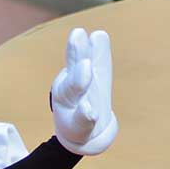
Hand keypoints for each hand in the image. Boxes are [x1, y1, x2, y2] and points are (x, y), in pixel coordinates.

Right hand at [51, 28, 117, 154]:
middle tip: (79, 38)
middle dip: (76, 55)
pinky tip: (90, 110)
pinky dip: (85, 113)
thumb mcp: (93, 77)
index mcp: (76, 76)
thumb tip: (99, 34)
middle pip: (72, 70)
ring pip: (74, 92)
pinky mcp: (78, 125)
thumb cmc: (88, 99)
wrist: (81, 134)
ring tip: (86, 66)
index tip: (90, 34)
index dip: (80, 47)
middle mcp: (69, 90)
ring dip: (80, 79)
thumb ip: (97, 56)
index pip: (77, 59)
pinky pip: (81, 119)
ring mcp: (72, 107)